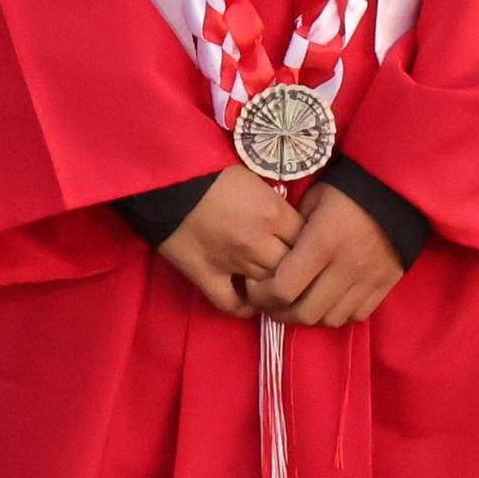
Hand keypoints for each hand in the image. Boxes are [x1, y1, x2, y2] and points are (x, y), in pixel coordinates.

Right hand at [155, 166, 302, 315]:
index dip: (308, 241)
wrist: (169, 179)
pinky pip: (231, 304)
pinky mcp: (206, 277)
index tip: (306, 240)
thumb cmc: (214, 170)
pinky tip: (251, 300)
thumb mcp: (254, 177)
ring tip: (274, 280)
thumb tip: (289, 221)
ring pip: (267, 287)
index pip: (307, 238)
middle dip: (294, 265)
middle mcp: (258, 241)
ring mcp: (232, 263)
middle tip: (293, 262)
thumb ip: (274, 202)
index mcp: (272, 212)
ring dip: (272, 284)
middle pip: (291, 266)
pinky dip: (244, 307)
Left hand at [244, 182, 403, 327]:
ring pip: (329, 320)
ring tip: (301, 302)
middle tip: (273, 301)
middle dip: (281, 312)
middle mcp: (344, 267)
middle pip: (304, 313)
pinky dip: (338, 314)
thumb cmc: (350, 188)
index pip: (283, 288)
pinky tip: (329, 301)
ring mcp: (367, 280)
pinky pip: (355, 316)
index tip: (256, 287)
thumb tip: (278, 254)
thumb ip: (294, 229)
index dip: (262, 295)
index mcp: (323, 242)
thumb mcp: (315, 197)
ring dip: (310, 316)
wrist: (399, 188)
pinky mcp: (384, 285)